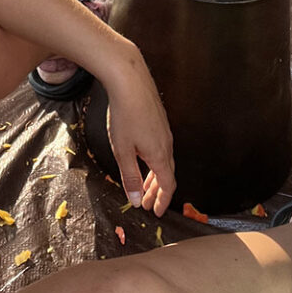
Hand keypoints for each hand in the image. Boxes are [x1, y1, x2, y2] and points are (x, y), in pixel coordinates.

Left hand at [103, 47, 175, 215]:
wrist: (130, 80)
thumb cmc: (125, 115)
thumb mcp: (123, 151)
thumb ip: (130, 177)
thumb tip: (137, 201)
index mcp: (160, 155)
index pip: (168, 185)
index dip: (163, 201)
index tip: (157, 212)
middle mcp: (167, 143)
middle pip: (167, 173)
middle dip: (158, 191)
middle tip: (148, 203)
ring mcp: (164, 130)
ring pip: (164, 159)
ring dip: (156, 176)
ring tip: (144, 184)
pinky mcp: (158, 119)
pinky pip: (161, 147)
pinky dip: (154, 160)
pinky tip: (143, 157)